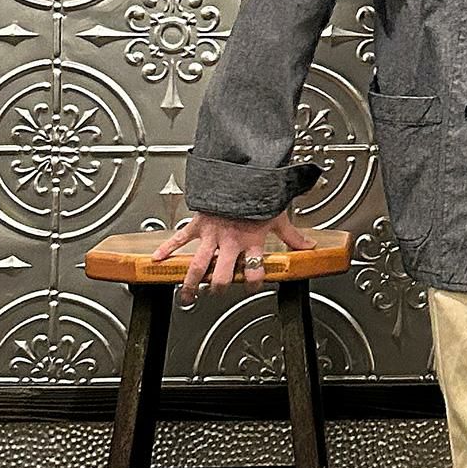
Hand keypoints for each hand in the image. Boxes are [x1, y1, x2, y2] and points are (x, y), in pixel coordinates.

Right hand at [152, 208, 315, 304]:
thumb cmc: (258, 193)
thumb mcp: (278, 216)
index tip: (253, 287)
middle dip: (219, 288)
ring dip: (192, 281)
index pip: (255, 271)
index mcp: (251, 242)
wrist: (238, 172)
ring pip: (199, 264)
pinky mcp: (198, 224)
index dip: (255, 282)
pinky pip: (180, 238)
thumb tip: (309, 246)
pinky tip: (157, 260)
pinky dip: (167, 248)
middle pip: (223, 275)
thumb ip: (292, 236)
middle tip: (215, 295)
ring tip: (186, 295)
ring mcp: (212, 235)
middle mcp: (230, 242)